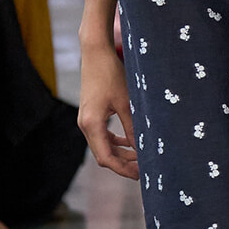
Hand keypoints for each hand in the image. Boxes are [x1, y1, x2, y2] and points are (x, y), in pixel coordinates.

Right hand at [78, 44, 137, 179]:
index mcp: (92, 124)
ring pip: (103, 146)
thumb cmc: (111, 74)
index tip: (140, 175)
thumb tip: (141, 149)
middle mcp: (85, 125)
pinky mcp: (90, 114)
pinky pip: (101, 136)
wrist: (95, 53)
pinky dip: (114, 142)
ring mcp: (86, 120)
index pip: (106, 158)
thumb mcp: (126, 103)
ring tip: (140, 156)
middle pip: (103, 155)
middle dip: (123, 164)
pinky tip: (128, 142)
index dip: (123, 169)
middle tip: (143, 169)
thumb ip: (132, 128)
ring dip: (120, 153)